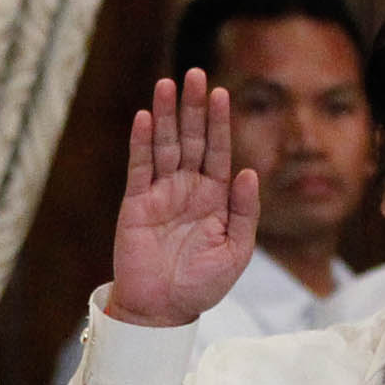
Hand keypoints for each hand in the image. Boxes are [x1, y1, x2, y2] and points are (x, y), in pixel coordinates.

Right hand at [106, 70, 260, 328]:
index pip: (219, 150)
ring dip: (165, 115)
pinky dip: (140, 143)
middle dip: (193, 107)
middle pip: (191, 138)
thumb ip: (245, 212)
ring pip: (164, 145)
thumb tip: (248, 172)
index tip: (221, 93)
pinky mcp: (135, 204)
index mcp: (215, 197)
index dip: (219, 122)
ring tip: (168, 84)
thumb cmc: (201, 285)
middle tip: (195, 73)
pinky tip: (143, 118)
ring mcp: (160, 193)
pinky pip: (139, 168)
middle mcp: (187, 188)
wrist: (162, 310)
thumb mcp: (236, 250)